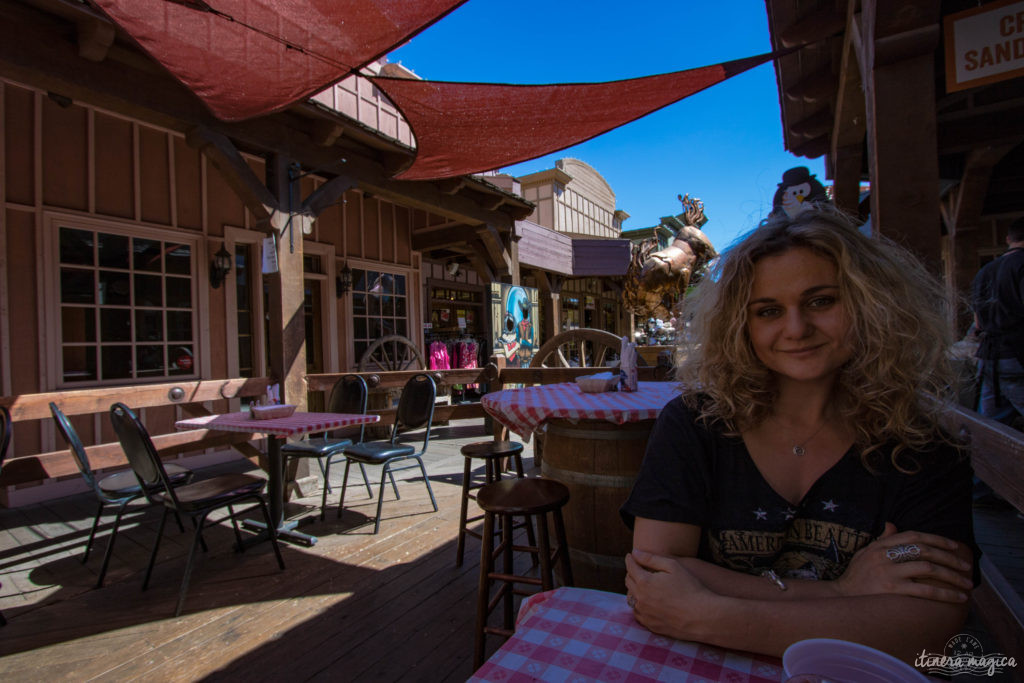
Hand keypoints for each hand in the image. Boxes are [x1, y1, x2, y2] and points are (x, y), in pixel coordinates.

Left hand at [625, 550, 721, 640]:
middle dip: (631, 573)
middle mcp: (641, 599)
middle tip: (637, 568)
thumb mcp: (673, 567)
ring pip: (631, 598)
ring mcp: (645, 614)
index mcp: (645, 583)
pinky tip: (646, 602)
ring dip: (634, 590)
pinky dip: (639, 605)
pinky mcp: (651, 625)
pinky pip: (638, 613)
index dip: (630, 559)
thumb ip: (651, 558)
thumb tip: (634, 552)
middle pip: (628, 582)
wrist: (702, 617)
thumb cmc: (690, 588)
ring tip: (641, 585)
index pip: (631, 567)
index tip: (631, 555)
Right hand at [834, 523, 971, 602]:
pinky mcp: (891, 589)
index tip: (955, 546)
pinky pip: (924, 590)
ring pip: (928, 568)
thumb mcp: (865, 553)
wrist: (840, 598)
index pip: (914, 536)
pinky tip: (957, 598)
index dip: (937, 539)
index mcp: (880, 545)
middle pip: (924, 550)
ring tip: (967, 585)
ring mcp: (888, 572)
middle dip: (950, 558)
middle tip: (966, 567)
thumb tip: (892, 524)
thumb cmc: (855, 577)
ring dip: (952, 576)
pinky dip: (944, 593)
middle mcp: (884, 555)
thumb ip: (881, 540)